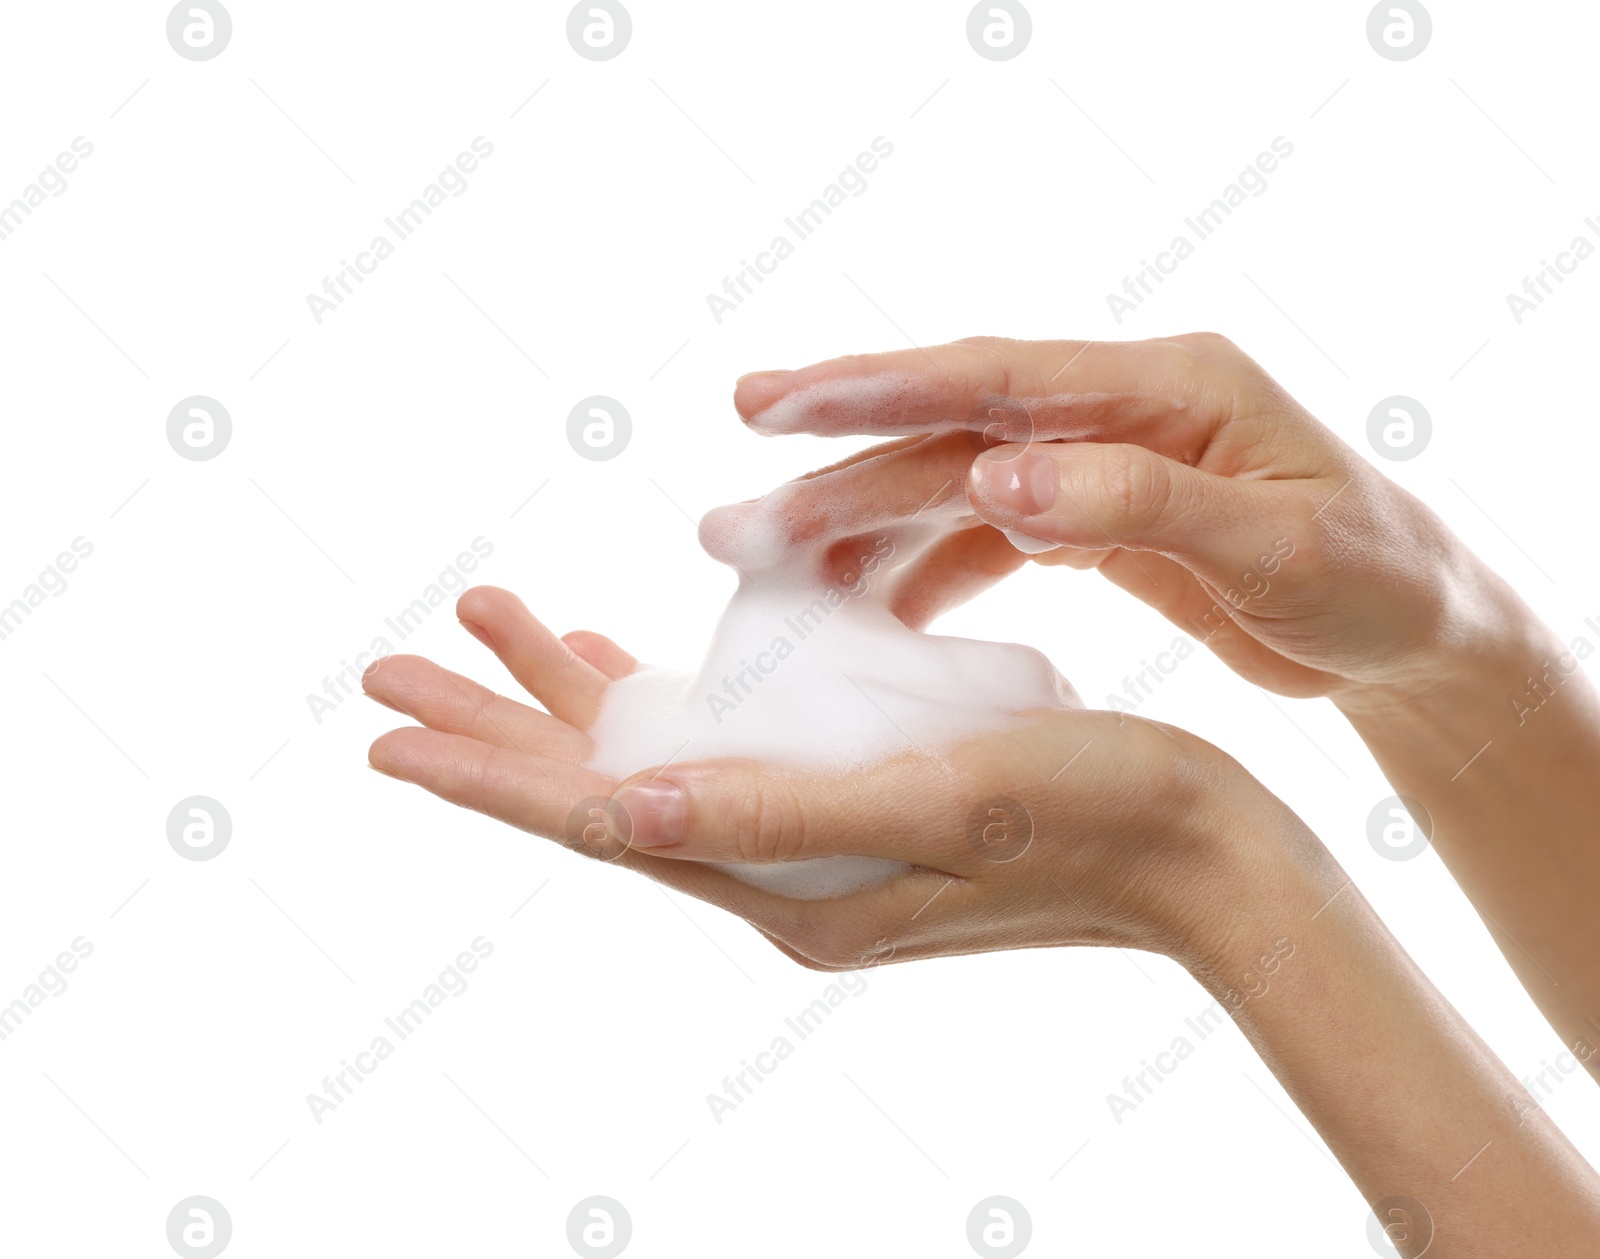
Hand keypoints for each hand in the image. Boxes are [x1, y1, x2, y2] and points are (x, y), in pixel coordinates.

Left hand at [363, 587, 1284, 974]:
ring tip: (498, 630)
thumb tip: (614, 809)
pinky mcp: (860, 803)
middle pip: (601, 787)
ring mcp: (816, 840)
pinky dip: (670, 699)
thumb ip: (776, 808)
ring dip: (574, 697)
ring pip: (656, 760)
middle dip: (499, 724)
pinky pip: (729, 749)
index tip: (384, 729)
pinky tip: (644, 663)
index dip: (486, 769)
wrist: (1211, 858)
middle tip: (393, 670)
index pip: (593, 818)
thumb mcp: (933, 798)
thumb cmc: (1093, 814)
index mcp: (778, 877)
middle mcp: (778, 870)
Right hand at [735, 334, 1514, 708]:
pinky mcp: (1094, 520)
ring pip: (954, 486)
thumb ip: (1141, 504)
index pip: (997, 376)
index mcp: (1168, 386)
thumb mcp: (1275, 545)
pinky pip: (987, 538)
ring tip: (774, 574)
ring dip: (866, 528)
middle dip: (837, 469)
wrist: (1414, 628)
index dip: (880, 387)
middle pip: (952, 430)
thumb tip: (1002, 478)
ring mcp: (1099, 463)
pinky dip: (928, 571)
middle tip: (733, 516)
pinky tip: (873, 612)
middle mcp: (1119, 410)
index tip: (778, 404)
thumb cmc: (1370, 578)